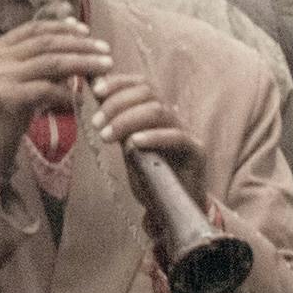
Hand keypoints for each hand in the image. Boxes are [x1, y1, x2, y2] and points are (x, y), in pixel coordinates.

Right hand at [0, 14, 109, 170]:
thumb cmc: (4, 113)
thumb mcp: (15, 80)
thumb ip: (36, 62)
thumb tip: (71, 41)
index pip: (33, 28)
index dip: (62, 27)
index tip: (86, 31)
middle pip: (46, 43)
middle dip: (80, 45)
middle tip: (105, 50)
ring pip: (51, 63)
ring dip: (83, 64)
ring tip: (104, 68)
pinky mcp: (7, 97)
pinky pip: (47, 89)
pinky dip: (67, 93)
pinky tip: (79, 100)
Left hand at [83, 73, 201, 189]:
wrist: (172, 209)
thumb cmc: (150, 177)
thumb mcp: (128, 147)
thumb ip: (118, 125)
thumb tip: (96, 98)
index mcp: (157, 112)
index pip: (141, 84)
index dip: (118, 82)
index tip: (95, 90)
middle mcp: (173, 117)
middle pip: (148, 93)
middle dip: (117, 104)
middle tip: (97, 123)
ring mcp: (186, 132)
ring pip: (158, 111)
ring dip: (127, 120)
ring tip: (107, 136)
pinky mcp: (197, 151)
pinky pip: (177, 137)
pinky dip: (153, 136)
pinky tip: (134, 143)